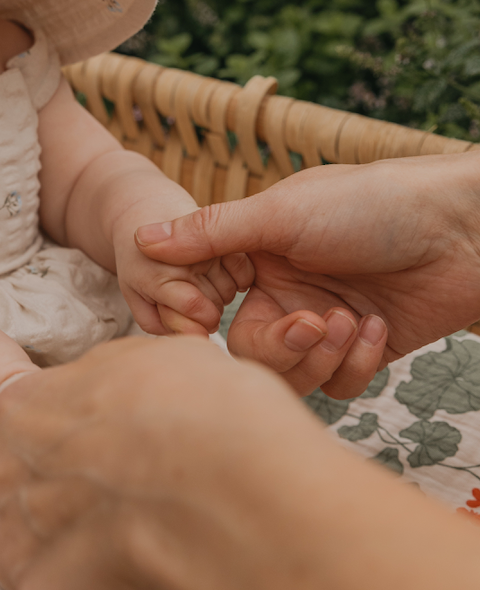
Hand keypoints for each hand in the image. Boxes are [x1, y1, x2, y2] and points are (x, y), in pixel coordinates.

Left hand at [0, 335, 305, 589]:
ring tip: (139, 566)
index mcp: (24, 407)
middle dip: (72, 515)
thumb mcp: (150, 360)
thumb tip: (130, 397)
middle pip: (27, 502)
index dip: (79, 456)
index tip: (120, 466)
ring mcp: (17, 545)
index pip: (33, 435)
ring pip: (33, 566)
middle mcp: (5, 474)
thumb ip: (116, 387)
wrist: (216, 473)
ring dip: (74, 571)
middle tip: (136, 516)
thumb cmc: (198, 406)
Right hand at [134, 154, 479, 397]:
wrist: (463, 230)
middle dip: (280, 348)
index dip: (205, 322)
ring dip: (322, 358)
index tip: (211, 325)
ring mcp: (326, 323)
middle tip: (312, 325)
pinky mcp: (365, 351)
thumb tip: (142, 238)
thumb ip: (211, 233)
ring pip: (294, 377)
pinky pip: (340, 385)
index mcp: (257, 255)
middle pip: (250, 353)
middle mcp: (286, 292)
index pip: (208, 303)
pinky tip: (377, 328)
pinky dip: (357, 365)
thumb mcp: (281, 214)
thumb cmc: (374, 204)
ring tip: (351, 322)